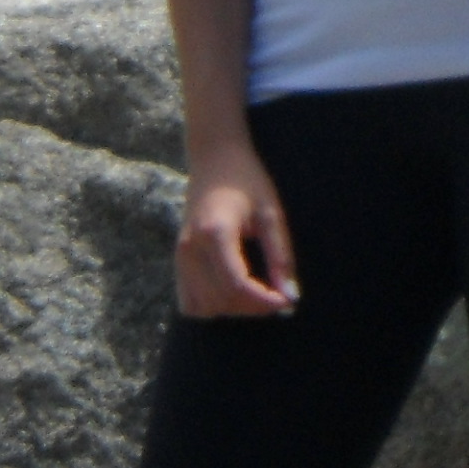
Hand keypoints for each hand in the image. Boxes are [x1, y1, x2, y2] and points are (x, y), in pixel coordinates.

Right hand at [175, 139, 298, 316]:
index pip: (236, 285)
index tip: (287, 301)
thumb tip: (291, 296)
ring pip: (203, 307)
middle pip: (221, 300)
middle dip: (253, 307)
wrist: (215, 158)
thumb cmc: (247, 180)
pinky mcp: (178, 260)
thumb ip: (280, 256)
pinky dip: (211, 307)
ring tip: (256, 293)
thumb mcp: (271, 213)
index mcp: (215, 233)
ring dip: (233, 309)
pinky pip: (189, 302)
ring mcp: (180, 256)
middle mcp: (191, 248)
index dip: (264, 301)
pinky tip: (232, 292)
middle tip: (277, 295)